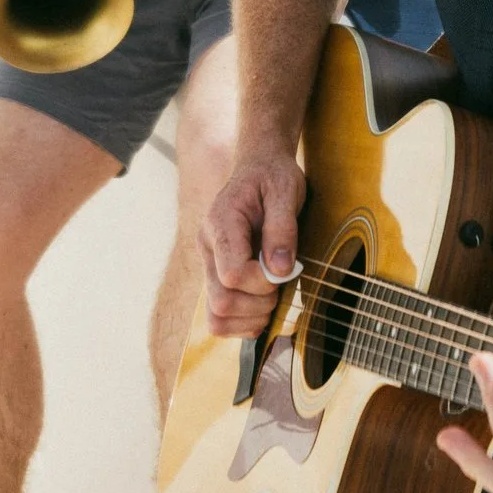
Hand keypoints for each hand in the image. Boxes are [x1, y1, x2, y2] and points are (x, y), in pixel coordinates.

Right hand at [202, 149, 304, 336]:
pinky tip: (263, 305)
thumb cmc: (273, 178)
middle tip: (280, 285)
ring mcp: (209, 265)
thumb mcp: (285, 191)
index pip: (232, 274)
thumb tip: (279, 270)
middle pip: (221, 301)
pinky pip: (219, 319)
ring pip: (216, 317)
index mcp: (220, 223)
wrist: (259, 170)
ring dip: (251, 317)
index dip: (262, 282)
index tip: (285, 269)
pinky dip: (244, 323)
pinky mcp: (216, 278)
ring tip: (272, 295)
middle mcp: (208, 247)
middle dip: (259, 303)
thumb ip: (282, 229)